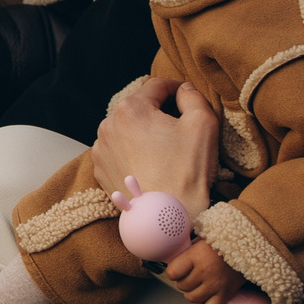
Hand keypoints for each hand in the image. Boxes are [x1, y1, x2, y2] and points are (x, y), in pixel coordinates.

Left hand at [87, 76, 218, 220]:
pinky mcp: (101, 171)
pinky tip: (150, 163)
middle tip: (178, 125)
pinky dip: (132, 152)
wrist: (168, 217)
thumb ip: (192, 96)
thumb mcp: (202, 124)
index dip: (175, 88)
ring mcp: (101, 150)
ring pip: (126, 129)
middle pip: (138, 107)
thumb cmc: (186, 171)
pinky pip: (118, 151)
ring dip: (143, 132)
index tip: (185, 95)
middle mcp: (108, 126)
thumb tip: (182, 90)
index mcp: (130, 109)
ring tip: (164, 148)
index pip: (156, 86)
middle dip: (158, 111)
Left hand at [163, 238, 244, 303]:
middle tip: (192, 274)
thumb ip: (188, 250)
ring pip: (192, 298)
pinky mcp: (227, 294)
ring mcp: (216, 285)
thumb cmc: (226, 239)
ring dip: (192, 293)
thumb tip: (174, 260)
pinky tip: (204, 298)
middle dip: (184, 280)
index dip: (173, 271)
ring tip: (199, 284)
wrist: (251, 244)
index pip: (172, 272)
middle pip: (182, 286)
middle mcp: (205, 271)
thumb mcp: (203, 237)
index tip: (178, 268)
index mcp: (197, 255)